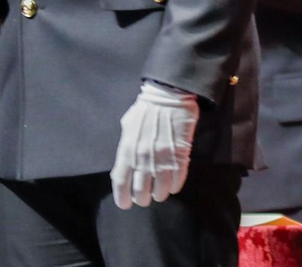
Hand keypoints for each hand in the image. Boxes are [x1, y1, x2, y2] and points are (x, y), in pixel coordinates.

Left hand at [110, 82, 199, 208]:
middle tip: (143, 198)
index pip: (121, 182)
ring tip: (159, 194)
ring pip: (160, 189)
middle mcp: (143, 159)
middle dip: (141, 198)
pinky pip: (177, 179)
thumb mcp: (127, 127)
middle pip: (141, 190)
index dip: (122, 197)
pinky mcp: (180, 156)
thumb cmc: (145, 109)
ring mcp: (163, 159)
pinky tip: (173, 187)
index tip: (125, 204)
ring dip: (159, 195)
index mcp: (127, 151)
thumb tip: (123, 165)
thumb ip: (125, 148)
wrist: (169, 96)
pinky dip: (175, 186)